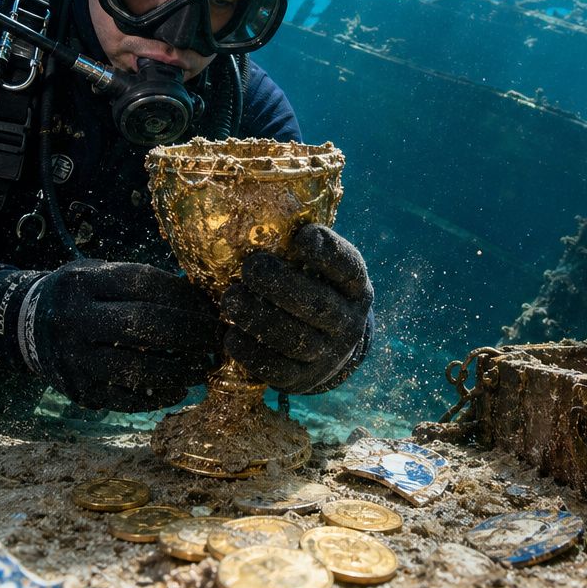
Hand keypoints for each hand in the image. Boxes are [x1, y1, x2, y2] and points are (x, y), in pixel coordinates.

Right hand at [21, 259, 222, 410]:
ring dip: (179, 370)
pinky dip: (157, 396)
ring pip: (136, 367)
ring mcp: (74, 357)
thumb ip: (139, 283)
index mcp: (84, 282)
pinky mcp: (77, 389)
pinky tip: (178, 390)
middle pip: (143, 324)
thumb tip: (199, 302)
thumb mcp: (98, 274)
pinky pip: (124, 398)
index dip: (185, 296)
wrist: (25, 325)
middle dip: (190, 333)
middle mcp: (75, 317)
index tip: (211, 308)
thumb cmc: (80, 296)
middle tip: (217, 340)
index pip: (145, 284)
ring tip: (202, 369)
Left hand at [221, 224, 373, 393]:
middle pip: (318, 305)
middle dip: (281, 285)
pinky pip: (277, 369)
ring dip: (259, 318)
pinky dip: (251, 352)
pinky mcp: (303, 378)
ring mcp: (328, 354)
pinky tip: (232, 333)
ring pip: (296, 339)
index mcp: (354, 286)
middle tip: (251, 267)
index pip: (348, 267)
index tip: (300, 236)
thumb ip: (298, 247)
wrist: (326, 347)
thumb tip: (254, 209)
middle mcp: (348, 321)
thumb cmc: (311, 289)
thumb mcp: (318, 269)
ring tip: (232, 298)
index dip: (327, 252)